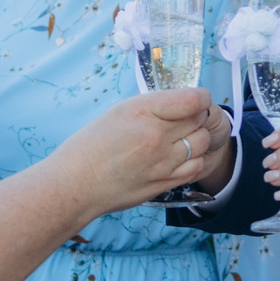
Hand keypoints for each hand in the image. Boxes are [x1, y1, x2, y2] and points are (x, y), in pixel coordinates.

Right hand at [51, 88, 227, 221]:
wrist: (76, 184)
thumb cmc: (91, 145)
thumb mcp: (120, 111)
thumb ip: (153, 105)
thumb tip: (181, 102)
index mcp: (143, 112)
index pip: (193, 99)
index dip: (200, 97)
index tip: (196, 99)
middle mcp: (157, 137)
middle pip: (200, 119)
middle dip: (198, 115)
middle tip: (186, 117)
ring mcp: (163, 163)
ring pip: (202, 143)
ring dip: (197, 137)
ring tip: (182, 137)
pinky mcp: (165, 183)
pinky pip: (196, 167)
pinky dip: (195, 159)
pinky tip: (181, 156)